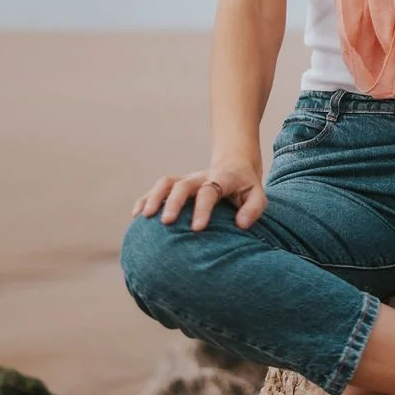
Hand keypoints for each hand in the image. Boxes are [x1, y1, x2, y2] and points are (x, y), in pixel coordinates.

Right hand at [132, 158, 266, 231]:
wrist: (235, 166)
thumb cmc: (246, 188)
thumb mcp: (258, 196)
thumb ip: (254, 209)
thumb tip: (241, 225)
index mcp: (222, 179)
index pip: (209, 191)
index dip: (202, 208)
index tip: (197, 228)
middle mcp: (200, 177)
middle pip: (183, 185)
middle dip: (173, 202)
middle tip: (166, 222)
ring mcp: (187, 179)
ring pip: (166, 182)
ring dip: (154, 197)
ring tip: (144, 216)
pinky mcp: (177, 184)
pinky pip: (158, 188)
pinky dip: (145, 199)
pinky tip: (136, 214)